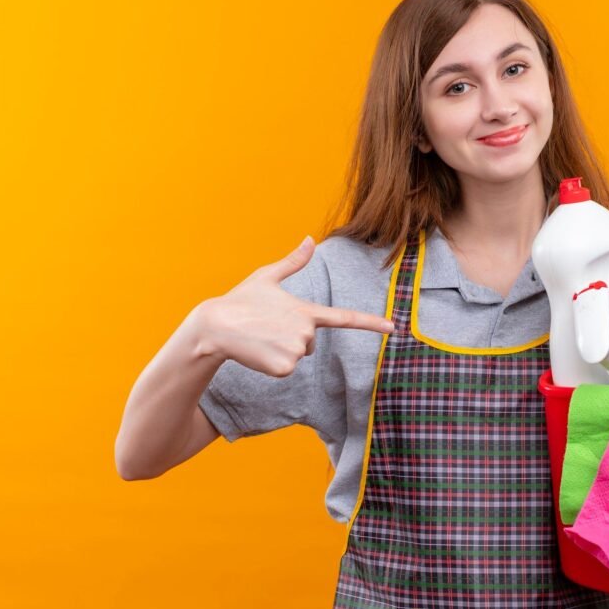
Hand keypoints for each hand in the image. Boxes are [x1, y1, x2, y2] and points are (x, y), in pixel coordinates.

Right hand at [194, 236, 394, 375]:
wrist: (215, 326)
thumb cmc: (241, 300)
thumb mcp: (267, 277)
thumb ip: (293, 262)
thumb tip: (310, 238)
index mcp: (307, 311)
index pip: (346, 318)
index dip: (371, 323)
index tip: (393, 328)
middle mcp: (306, 331)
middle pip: (311, 342)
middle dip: (292, 337)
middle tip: (268, 327)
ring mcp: (296, 350)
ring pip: (298, 356)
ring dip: (281, 350)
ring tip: (261, 338)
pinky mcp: (284, 368)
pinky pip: (285, 370)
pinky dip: (272, 365)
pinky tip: (257, 352)